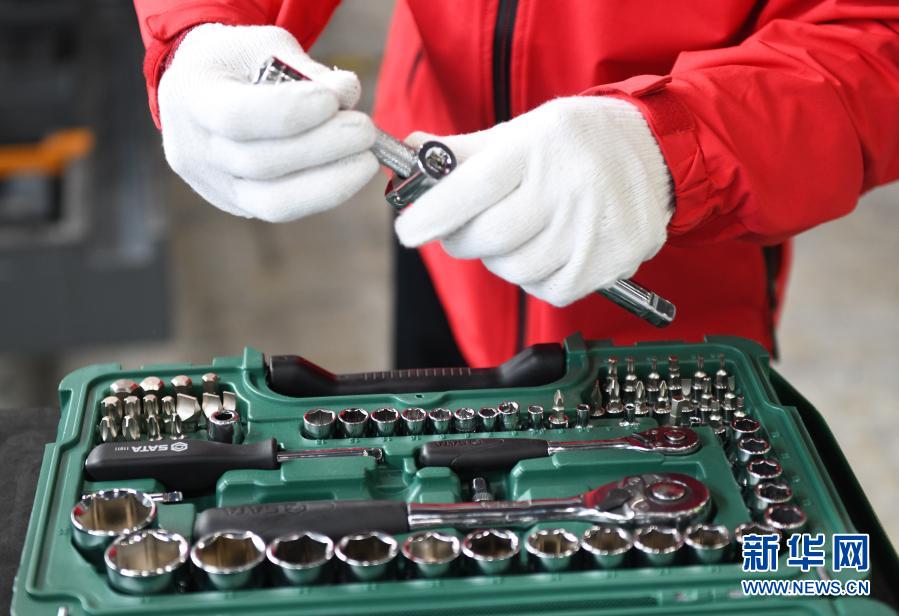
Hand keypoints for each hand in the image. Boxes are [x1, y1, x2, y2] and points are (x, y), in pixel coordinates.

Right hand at [158, 24, 378, 221]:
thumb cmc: (239, 62)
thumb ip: (306, 69)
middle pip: (260, 164)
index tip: (334, 101)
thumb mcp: (267, 45)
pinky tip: (348, 172)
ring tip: (367, 157)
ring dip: (331, 181)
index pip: (236, 117)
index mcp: (191, 96)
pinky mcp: (237, 205)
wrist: (202, 88)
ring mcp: (213, 185)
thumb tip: (347, 95)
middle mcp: (194, 149)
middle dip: (323, 148)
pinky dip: (323, 192)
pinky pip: (284, 210)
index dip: (291, 113)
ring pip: (273, 202)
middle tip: (366, 130)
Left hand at [394, 96, 672, 306]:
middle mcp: (568, 189)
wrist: (654, 151)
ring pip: (514, 269)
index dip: (433, 213)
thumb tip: (409, 154)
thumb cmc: (575, 142)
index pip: (471, 189)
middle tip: (464, 228)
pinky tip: (546, 250)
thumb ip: (463, 151)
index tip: (408, 230)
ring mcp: (592, 230)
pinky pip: (547, 290)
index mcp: (537, 148)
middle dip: (463, 239)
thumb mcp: (521, 132)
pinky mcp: (610, 263)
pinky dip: (535, 277)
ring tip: (517, 232)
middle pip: (488, 238)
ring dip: (501, 258)